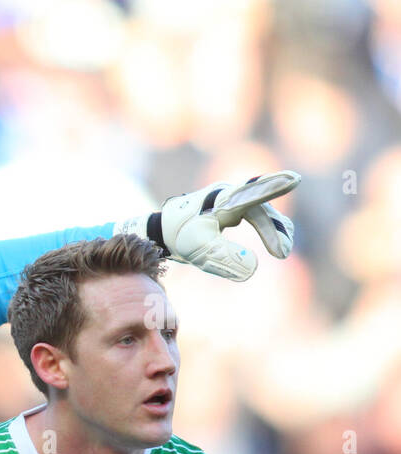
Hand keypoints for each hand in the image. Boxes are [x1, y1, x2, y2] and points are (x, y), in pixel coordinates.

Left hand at [116, 170, 299, 280]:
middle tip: (281, 253)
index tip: (293, 179)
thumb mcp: (198, 249)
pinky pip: (259, 215)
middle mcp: (230, 194)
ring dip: (274, 231)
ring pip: (263, 212)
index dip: (272, 186)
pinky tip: (277, 244)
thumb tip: (253, 270)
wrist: (164, 228)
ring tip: (281, 252)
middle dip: (273, 230)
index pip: (250, 193)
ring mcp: (234, 198)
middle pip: (261, 209)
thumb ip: (224, 257)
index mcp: (220, 199)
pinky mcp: (235, 207)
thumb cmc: (180, 235)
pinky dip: (269, 229)